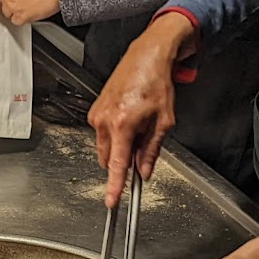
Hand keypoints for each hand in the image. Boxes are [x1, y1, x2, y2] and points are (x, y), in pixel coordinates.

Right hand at [87, 12, 195, 206]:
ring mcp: (97, 116)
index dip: (115, 186)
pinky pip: (101, 135)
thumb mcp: (163, 121)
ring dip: (119, 146)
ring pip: (104, 148)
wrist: (145, 57)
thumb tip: (145, 171)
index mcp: (123, 124)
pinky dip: (114, 135)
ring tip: (137, 126)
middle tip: (142, 144)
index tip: (111, 201)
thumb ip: (152, 150)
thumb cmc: (156, 83)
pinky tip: (127, 119)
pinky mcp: (94, 112)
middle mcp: (105, 121)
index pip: (117, 165)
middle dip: (123, 159)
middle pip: (109, 159)